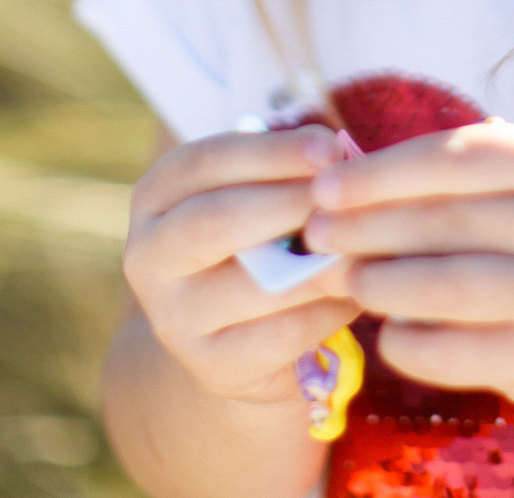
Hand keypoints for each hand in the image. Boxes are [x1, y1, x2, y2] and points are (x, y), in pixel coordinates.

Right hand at [123, 126, 363, 408]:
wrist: (235, 336)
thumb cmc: (260, 239)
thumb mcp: (257, 194)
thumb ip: (284, 172)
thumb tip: (336, 156)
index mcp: (156, 196)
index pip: (203, 163)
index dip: (270, 152)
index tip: (329, 147)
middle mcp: (149, 256)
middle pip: (214, 221)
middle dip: (288, 202)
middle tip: (345, 197)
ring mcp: (174, 318)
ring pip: (253, 283)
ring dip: (317, 261)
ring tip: (364, 244)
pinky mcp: (212, 366)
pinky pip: (282, 333)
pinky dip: (327, 309)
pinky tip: (355, 291)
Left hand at [302, 121, 513, 407]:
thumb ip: (449, 173)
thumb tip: (339, 180)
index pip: (457, 158)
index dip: (381, 172)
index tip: (323, 185)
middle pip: (445, 221)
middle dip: (366, 226)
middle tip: (314, 233)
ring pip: (444, 287)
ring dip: (378, 281)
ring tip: (344, 276)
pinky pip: (449, 352)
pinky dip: (404, 340)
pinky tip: (387, 329)